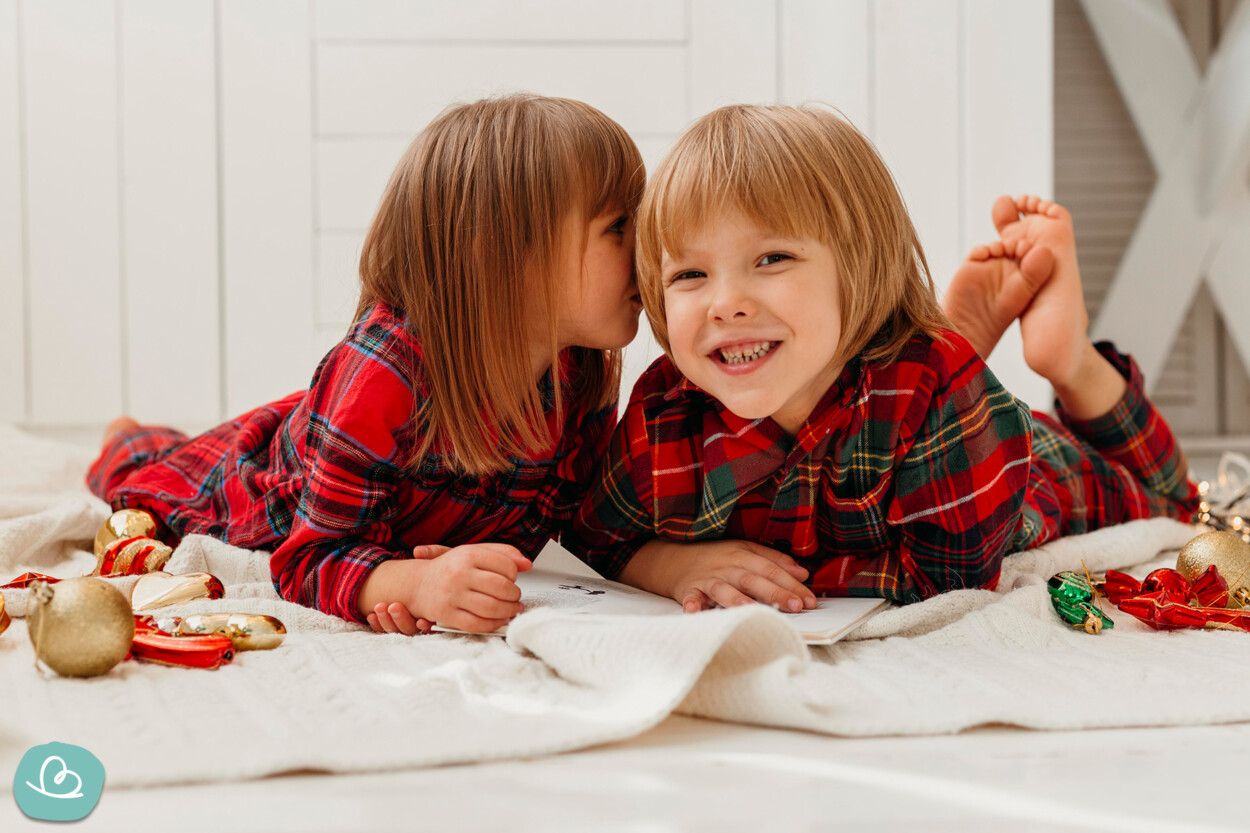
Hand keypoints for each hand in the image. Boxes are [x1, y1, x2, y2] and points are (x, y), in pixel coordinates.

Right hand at [361, 542, 530, 634]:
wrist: (417, 584)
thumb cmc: (450, 568)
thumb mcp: (474, 552)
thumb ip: (503, 554)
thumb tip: (527, 564)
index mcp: (468, 555)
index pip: (506, 566)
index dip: (515, 575)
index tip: (512, 579)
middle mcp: (459, 574)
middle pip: (502, 588)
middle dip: (515, 596)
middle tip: (515, 597)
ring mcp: (452, 595)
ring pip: (492, 608)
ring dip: (508, 612)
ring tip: (511, 609)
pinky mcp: (447, 615)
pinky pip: (477, 624)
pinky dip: (493, 624)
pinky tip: (498, 620)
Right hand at [621, 539, 817, 613]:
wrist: (675, 557)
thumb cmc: (717, 557)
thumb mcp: (746, 551)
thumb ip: (775, 560)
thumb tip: (803, 573)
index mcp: (744, 555)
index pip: (772, 571)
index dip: (792, 585)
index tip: (810, 600)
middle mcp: (728, 566)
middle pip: (754, 580)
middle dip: (775, 593)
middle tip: (796, 607)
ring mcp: (708, 578)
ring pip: (725, 589)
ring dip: (737, 600)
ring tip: (752, 610)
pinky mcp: (689, 589)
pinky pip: (691, 597)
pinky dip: (692, 604)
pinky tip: (694, 611)